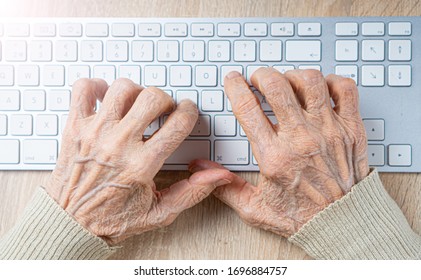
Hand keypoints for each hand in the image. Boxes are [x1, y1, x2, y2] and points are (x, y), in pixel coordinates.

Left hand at [45, 78, 233, 244]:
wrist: (69, 224)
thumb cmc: (112, 218)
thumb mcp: (159, 213)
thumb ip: (192, 192)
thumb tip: (218, 176)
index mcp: (141, 165)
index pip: (177, 123)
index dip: (189, 111)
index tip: (186, 111)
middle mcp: (118, 145)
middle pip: (152, 98)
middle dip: (165, 100)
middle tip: (163, 110)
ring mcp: (94, 133)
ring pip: (122, 88)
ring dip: (135, 92)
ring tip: (136, 106)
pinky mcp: (74, 127)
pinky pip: (83, 88)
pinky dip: (96, 86)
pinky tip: (106, 100)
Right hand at [190, 68, 368, 236]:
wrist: (342, 224)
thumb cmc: (302, 216)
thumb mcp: (256, 210)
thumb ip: (226, 188)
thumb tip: (202, 170)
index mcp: (274, 158)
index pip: (247, 109)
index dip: (235, 87)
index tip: (233, 80)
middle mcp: (301, 139)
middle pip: (277, 86)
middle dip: (262, 75)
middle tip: (259, 79)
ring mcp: (329, 131)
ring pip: (310, 81)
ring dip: (293, 75)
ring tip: (287, 82)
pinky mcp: (351, 129)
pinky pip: (345, 89)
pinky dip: (332, 81)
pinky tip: (320, 89)